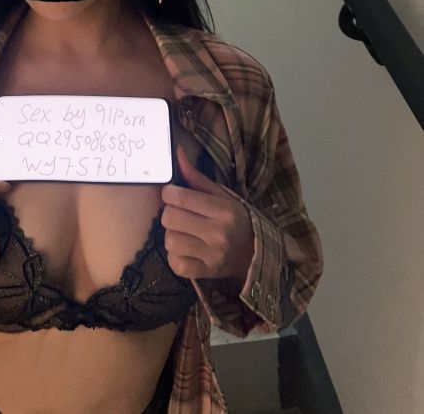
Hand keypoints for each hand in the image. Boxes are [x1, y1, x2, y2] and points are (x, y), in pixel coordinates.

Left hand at [160, 145, 253, 281]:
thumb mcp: (221, 195)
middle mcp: (218, 233)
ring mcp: (211, 256)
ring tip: (184, 233)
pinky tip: (186, 249)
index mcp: (222, 210)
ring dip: (172, 235)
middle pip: (169, 218)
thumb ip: (196, 177)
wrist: (256, 254)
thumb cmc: (236, 219)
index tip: (174, 195)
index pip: (178, 197)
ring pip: (169, 240)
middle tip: (180, 214)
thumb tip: (177, 153)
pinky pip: (174, 263)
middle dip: (170, 213)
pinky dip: (175, 256)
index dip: (169, 193)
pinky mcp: (204, 273)